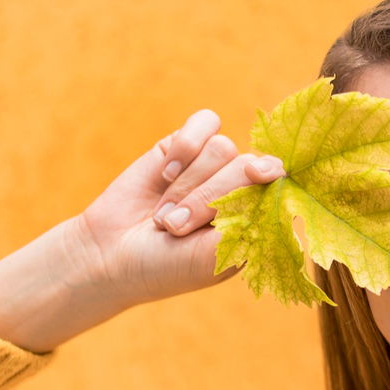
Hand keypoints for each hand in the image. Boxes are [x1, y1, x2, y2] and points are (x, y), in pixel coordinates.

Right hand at [70, 109, 285, 309]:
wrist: (110, 256)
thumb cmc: (168, 266)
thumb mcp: (216, 255)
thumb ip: (251, 218)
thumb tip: (278, 173)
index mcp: (256, 219)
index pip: (279, 185)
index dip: (271, 176)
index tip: (261, 177)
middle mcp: (239, 191)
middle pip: (247, 165)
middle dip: (209, 198)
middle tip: (176, 227)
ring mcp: (211, 167)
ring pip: (222, 147)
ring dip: (189, 183)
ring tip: (166, 213)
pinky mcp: (184, 146)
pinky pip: (203, 123)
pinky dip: (185, 147)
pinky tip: (165, 173)